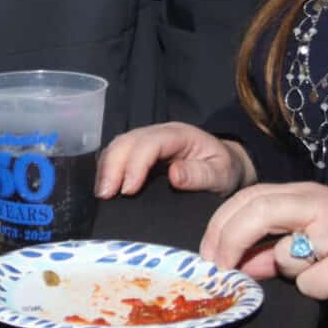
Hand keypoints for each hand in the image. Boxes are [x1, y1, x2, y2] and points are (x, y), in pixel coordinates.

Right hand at [96, 123, 255, 199]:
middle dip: (113, 166)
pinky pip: (118, 154)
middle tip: (106, 195)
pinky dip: (108, 169)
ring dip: (106, 168)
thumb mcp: (222, 174)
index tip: (128, 190)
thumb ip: (201, 174)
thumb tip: (174, 175)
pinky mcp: (139, 151)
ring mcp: (146, 140)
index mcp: (180, 135)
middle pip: (127, 141)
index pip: (149, 143)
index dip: (135, 164)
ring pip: (118, 146)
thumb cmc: (224, 169)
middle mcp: (159, 133)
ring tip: (102, 194)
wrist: (225, 164)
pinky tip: (105, 188)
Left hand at [200, 182, 327, 301]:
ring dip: (288, 272)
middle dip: (228, 241)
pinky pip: (311, 285)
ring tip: (318, 269)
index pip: (249, 197)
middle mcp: (320, 205)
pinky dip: (315, 290)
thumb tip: (240, 263)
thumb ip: (275, 242)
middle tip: (219, 270)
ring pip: (284, 256)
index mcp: (306, 194)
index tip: (207, 254)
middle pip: (257, 211)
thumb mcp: (315, 233)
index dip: (220, 225)